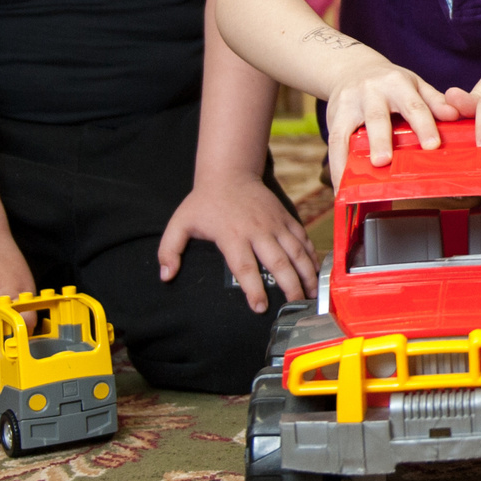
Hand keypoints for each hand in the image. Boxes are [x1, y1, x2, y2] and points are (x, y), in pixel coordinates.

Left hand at [157, 175, 317, 310]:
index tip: (260, 308)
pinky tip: (315, 271)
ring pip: (296, 251)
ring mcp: (275, 224)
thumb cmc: (204, 202)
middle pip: (278, 262)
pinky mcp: (286, 218)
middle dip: (290, 286)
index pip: (245, 267)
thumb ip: (170, 250)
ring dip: (306, 273)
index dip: (253, 289)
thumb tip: (166, 276)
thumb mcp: (180, 223)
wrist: (230, 173)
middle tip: (296, 305)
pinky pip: (302, 239)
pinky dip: (310, 255)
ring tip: (312, 293)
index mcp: (232, 236)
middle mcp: (258, 231)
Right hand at [323, 64, 465, 185]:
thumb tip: (455, 116)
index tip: (433, 145)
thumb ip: (434, 101)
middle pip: (377, 118)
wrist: (352, 68)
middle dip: (380, 140)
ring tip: (352, 179)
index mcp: (397, 84)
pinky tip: (340, 186)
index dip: (424, 125)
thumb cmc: (390, 83)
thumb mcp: (415, 85)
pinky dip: (336, 166)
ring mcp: (349, 104)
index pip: (413, 106)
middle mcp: (371, 92)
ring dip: (349, 157)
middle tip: (384, 162)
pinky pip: (333, 142)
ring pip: (347, 131)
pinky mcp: (333, 116)